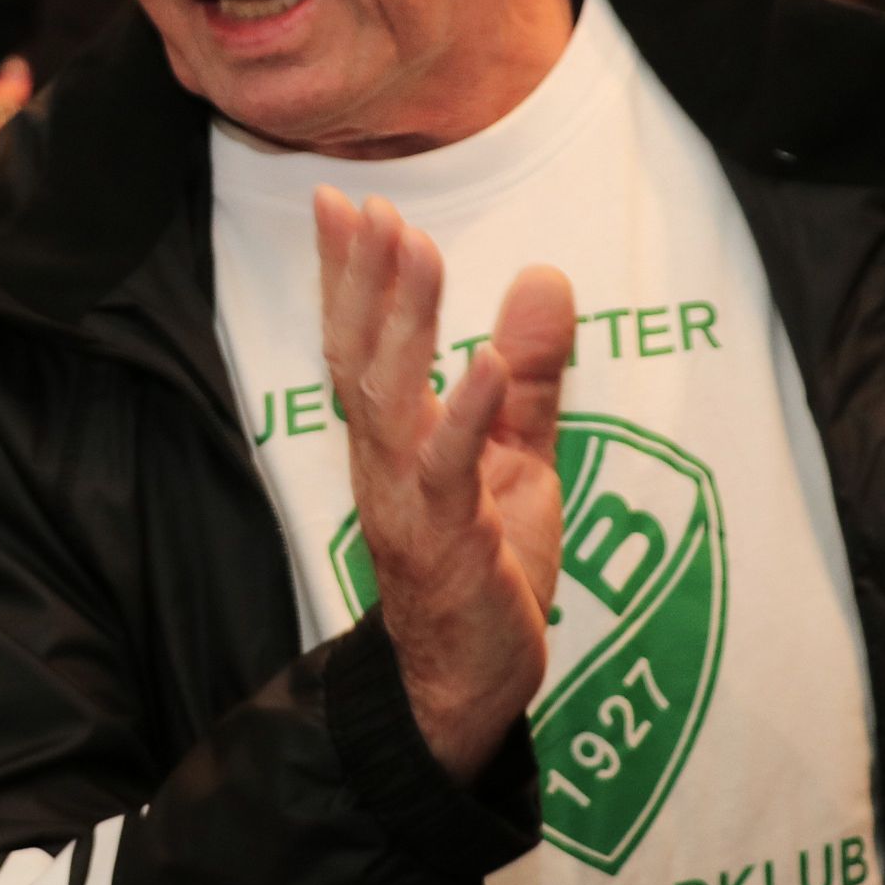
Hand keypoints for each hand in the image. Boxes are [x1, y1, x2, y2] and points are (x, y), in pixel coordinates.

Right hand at [315, 188, 575, 781]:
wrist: (471, 683)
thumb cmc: (488, 566)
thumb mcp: (518, 453)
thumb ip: (529, 371)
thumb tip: (545, 275)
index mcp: (394, 439)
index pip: (361, 342)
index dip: (348, 274)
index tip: (339, 201)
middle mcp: (384, 463)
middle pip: (361, 357)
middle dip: (364, 279)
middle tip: (368, 208)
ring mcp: (409, 502)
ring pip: (391, 401)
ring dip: (403, 323)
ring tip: (415, 250)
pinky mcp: (450, 542)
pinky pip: (451, 472)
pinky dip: (465, 416)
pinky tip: (485, 366)